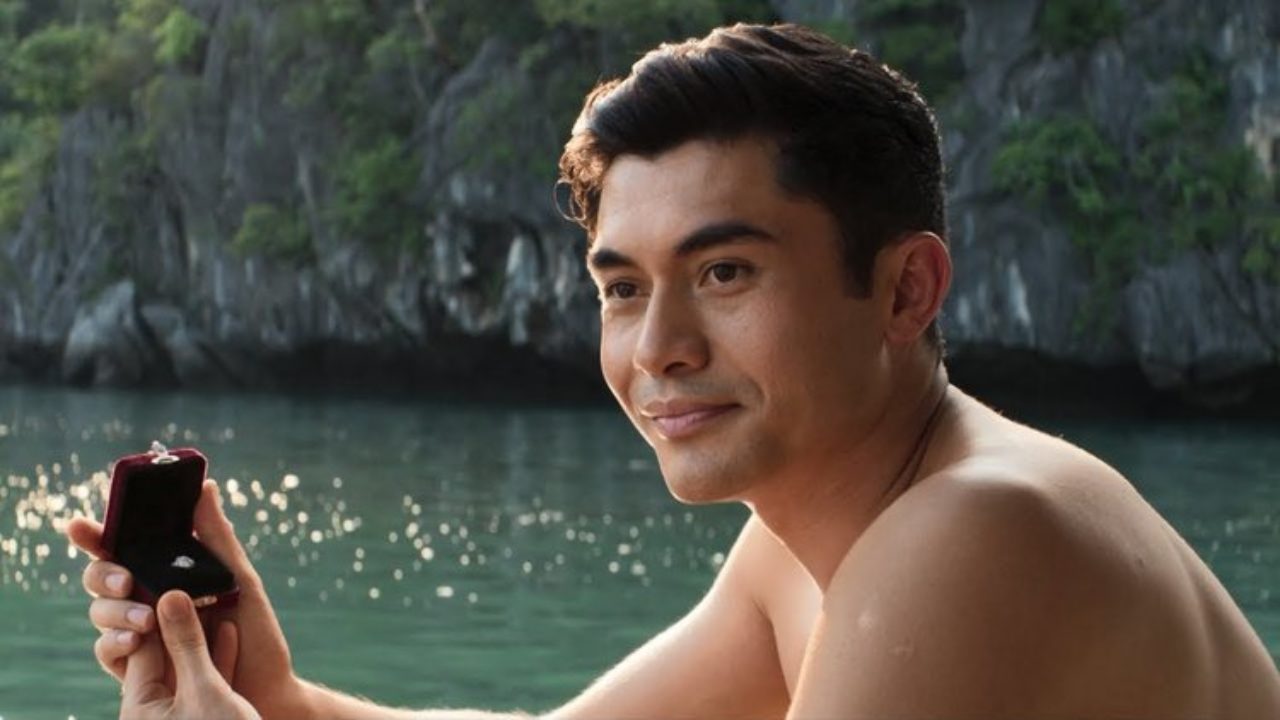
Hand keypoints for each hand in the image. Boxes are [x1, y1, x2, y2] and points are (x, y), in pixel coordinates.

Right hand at [68, 481, 312, 718]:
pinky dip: (116, 642)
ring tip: (146, 617)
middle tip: (126, 579)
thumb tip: (205, 487)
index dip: (97, 535)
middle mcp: (147, 598)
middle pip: (103, 577)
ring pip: (102, 612)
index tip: (81, 526)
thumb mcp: (240, 579)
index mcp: (167, 572)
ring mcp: (140, 631)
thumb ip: (217, 537)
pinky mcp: (135, 667)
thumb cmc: (256, 632)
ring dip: (115, 610)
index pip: (125, 547)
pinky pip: (108, 651)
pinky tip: (136, 640)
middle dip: (104, 573)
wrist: (265, 686)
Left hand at [121, 590, 260, 719]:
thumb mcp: (203, 690)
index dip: (156, 614)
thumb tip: (169, 598)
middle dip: (178, 623)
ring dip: (201, 636)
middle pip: (162, 655)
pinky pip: (205, 682)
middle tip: (190, 586)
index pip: (140, 648)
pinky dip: (217, 657)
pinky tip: (230, 629)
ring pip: (187, 666)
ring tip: (213, 598)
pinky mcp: (206, 717)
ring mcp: (179, 716)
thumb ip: (186, 645)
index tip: (171, 581)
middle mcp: (153, 712)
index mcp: (140, 708)